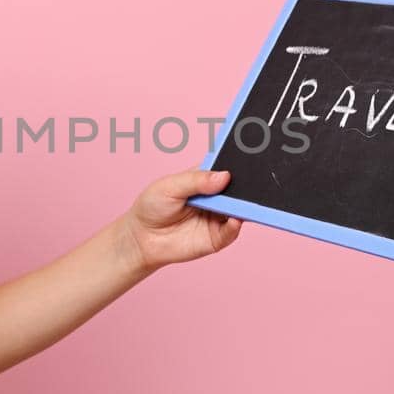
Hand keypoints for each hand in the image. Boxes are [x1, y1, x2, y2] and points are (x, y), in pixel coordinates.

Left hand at [119, 167, 243, 274]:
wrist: (141, 238)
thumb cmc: (152, 206)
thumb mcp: (170, 186)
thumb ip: (196, 180)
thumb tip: (225, 176)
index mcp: (206, 178)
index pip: (227, 167)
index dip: (238, 162)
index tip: (250, 155)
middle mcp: (216, 197)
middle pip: (238, 189)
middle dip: (246, 185)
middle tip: (252, 181)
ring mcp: (218, 217)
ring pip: (239, 209)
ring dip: (245, 206)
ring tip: (244, 201)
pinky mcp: (217, 237)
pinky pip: (232, 231)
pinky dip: (236, 226)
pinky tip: (235, 219)